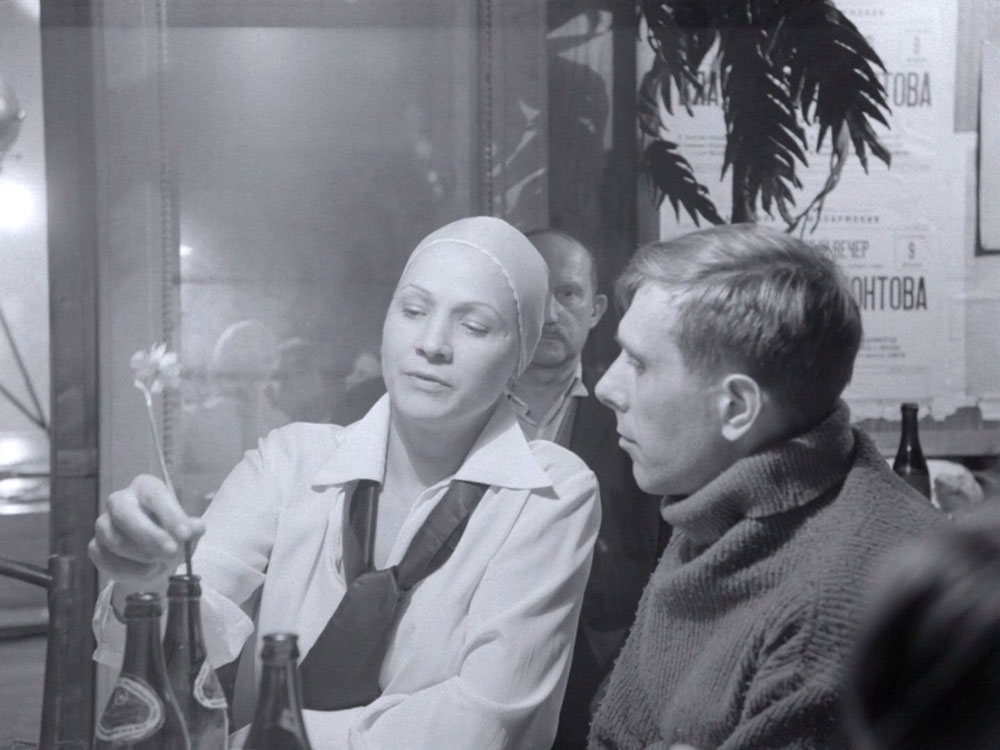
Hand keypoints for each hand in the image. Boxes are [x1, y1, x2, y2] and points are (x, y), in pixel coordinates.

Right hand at [88, 474, 205, 586]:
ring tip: (161, 563)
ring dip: (141, 556)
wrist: (157, 558)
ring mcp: (103, 524)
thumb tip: (196, 528)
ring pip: (114, 540)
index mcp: (146, 488)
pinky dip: (129, 570)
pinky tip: (147, 571)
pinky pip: (106, 560)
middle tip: (171, 552)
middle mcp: (120, 501)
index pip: (154, 495)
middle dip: (149, 535)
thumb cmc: (172, 534)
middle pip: (125, 514)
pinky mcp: (95, 547)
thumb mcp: (187, 530)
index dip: (170, 515)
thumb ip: (191, 528)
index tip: (186, 534)